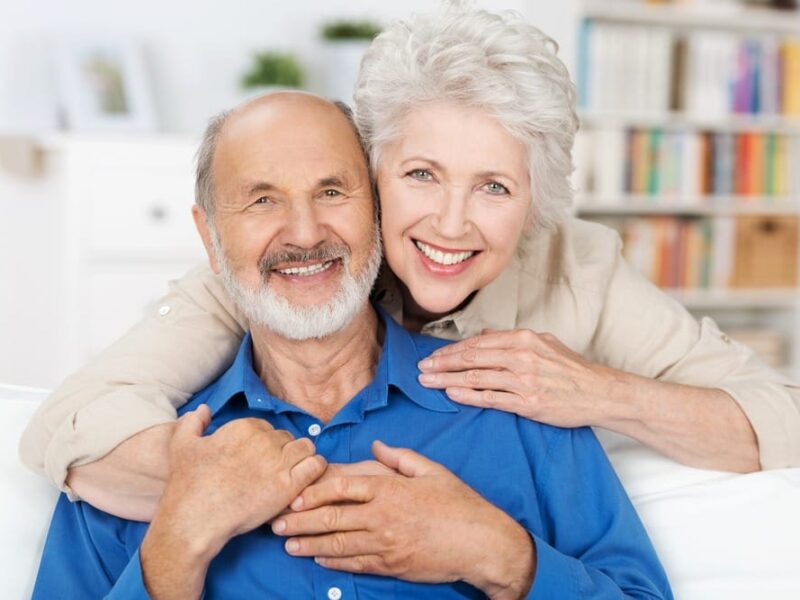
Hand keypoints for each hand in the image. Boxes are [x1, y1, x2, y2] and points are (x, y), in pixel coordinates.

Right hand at [140, 406, 326, 598]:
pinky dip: (315, 469)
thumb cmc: (187, 485)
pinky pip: (315, 465)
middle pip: (286, 438)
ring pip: (305, 448)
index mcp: (244, 427)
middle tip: (274, 471)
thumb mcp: (182, 445)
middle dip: (282, 452)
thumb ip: (194, 423)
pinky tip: (306, 479)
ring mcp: (278, 461)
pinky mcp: (289, 484)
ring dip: (302, 458)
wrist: (195, 519)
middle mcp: (264, 439)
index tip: (259, 459)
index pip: (267, 428)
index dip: (265, 443)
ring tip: (293, 473)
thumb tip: (204, 410)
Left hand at [272, 441, 534, 598]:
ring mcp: (385, 543)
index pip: (342, 488)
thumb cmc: (458, 503)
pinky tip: (318, 558)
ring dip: (309, 544)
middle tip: (276, 525)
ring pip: (338, 544)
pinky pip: (355, 563)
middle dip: (300, 522)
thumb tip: (375, 445)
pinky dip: (333, 561)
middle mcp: (382, 516)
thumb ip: (399, 457)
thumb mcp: (431, 470)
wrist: (480, 543)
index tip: (293, 495)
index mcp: (390, 488)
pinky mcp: (391, 564)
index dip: (313, 492)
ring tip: (288, 545)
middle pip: (332, 518)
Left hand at [417, 328, 624, 428]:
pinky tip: (451, 395)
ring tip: (428, 383)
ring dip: (447, 380)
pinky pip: (491, 398)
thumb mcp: (545, 343)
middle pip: (471, 358)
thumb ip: (512, 339)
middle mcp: (521, 356)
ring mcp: (524, 379)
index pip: (477, 343)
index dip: (450, 350)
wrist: (601, 393)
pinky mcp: (528, 402)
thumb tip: (483, 333)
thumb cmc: (573, 369)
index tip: (432, 357)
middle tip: (421, 369)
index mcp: (523, 339)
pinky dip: (468, 396)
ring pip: (476, 377)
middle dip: (442, 364)